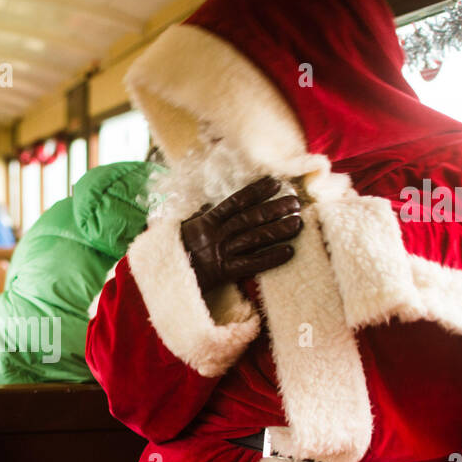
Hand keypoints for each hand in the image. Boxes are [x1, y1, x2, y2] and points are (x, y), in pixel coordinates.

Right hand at [179, 176, 302, 292]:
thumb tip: (207, 207)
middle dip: (274, 209)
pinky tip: (288, 252)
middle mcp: (215, 234)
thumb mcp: (184, 230)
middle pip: (250, 218)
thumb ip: (199, 218)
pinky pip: (251, 264)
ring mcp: (220, 252)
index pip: (235, 202)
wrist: (164, 278)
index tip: (275, 183)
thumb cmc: (174, 253)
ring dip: (278, 229)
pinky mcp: (224, 272)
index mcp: (206, 221)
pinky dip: (270, 257)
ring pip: (253, 237)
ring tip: (298, 223)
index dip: (256, 191)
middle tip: (295, 202)